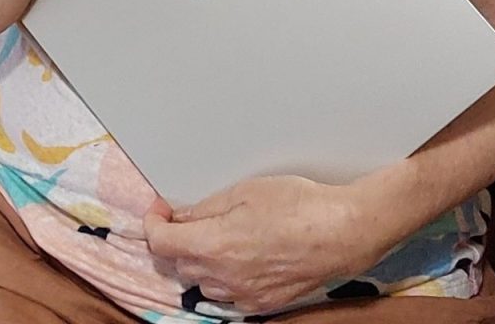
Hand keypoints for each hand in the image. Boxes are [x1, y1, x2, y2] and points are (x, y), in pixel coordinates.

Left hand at [142, 176, 377, 315]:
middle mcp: (224, 277)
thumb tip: (180, 215)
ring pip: (202, 283)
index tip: (160, 210)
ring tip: (218, 236)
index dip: (154, 224)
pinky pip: (228, 294)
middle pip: (179, 265)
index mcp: (214, 246)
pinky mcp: (262, 303)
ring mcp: (243, 295)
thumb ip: (206, 208)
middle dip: (176, 241)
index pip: (162, 244)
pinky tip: (240, 256)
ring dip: (199, 261)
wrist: (341, 232)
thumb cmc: (298, 205)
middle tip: (188, 218)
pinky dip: (223, 277)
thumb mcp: (245, 191)